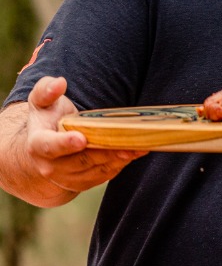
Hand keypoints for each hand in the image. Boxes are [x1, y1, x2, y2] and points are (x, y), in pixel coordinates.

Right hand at [26, 76, 145, 194]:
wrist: (44, 149)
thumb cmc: (48, 118)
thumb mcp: (42, 101)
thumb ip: (47, 90)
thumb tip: (60, 82)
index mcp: (38, 144)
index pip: (49, 146)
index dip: (64, 144)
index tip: (82, 139)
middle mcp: (50, 166)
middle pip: (82, 160)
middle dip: (106, 151)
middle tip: (128, 141)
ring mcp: (67, 177)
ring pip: (97, 170)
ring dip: (119, 159)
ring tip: (140, 145)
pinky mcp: (83, 183)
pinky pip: (105, 175)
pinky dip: (121, 164)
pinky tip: (136, 151)